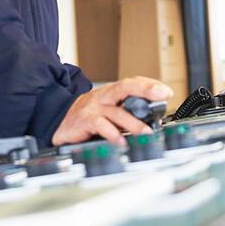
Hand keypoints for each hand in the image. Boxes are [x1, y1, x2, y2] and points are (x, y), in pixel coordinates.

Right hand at [51, 77, 173, 145]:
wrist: (58, 121)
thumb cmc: (86, 116)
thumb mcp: (107, 111)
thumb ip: (125, 113)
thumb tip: (151, 121)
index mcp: (110, 93)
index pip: (132, 83)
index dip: (150, 85)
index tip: (166, 91)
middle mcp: (103, 97)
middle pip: (125, 87)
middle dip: (145, 90)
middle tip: (161, 95)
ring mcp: (94, 108)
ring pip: (117, 112)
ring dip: (134, 123)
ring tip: (147, 132)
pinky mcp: (85, 121)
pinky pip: (101, 126)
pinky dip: (113, 134)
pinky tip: (121, 142)